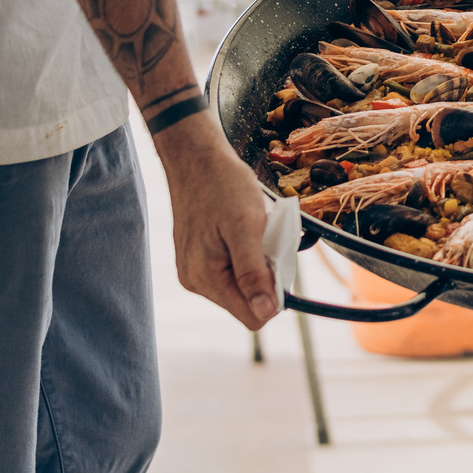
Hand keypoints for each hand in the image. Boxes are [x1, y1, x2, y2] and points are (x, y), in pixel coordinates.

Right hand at [155, 115, 279, 328]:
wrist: (197, 157)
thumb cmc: (222, 185)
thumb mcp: (246, 226)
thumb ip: (253, 272)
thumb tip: (265, 313)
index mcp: (206, 278)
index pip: (252, 316)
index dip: (274, 294)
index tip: (277, 260)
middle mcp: (196, 280)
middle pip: (247, 300)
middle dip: (264, 273)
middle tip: (264, 237)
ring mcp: (196, 269)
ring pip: (241, 282)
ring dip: (256, 260)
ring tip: (253, 228)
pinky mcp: (199, 256)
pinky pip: (232, 267)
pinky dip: (245, 250)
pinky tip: (242, 228)